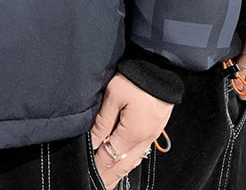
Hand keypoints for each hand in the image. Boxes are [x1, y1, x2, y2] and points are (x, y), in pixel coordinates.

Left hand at [90, 73, 172, 189]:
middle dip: (108, 177)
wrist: (160, 68)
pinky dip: (130, 162)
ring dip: (119, 173)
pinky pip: (140, 153)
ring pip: (133, 161)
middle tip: (97, 185)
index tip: (85, 174)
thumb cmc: (135, 78)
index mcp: (132, 133)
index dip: (97, 167)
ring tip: (108, 182)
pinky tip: (124, 163)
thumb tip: (93, 142)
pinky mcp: (154, 129)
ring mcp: (150, 136)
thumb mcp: (114, 96)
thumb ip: (102, 121)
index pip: (110, 157)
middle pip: (122, 165)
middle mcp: (143, 139)